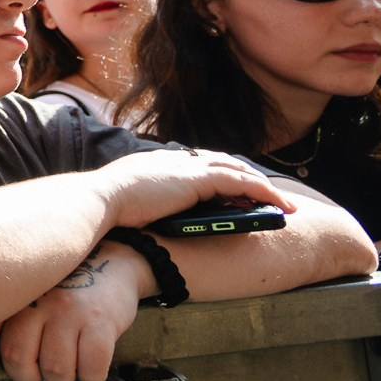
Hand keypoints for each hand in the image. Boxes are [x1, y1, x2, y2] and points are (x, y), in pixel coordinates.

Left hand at [0, 245, 143, 380]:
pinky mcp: (101, 320)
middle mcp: (37, 300)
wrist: (113, 262)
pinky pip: (91, 370)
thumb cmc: (63, 290)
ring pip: (56, 371)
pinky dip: (91, 375)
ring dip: (63, 376)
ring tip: (70, 357)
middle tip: (42, 366)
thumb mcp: (26, 298)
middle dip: (30, 375)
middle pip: (18, 359)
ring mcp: (69, 310)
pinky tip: (91, 358)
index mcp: (13, 295)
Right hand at [96, 150, 289, 231]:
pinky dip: (263, 192)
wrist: (99, 200)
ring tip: (281, 201)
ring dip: (262, 186)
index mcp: (158, 165)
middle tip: (264, 191)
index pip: (196, 164)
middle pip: (222, 162)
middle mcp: (177, 162)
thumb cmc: (104, 209)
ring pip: (238, 171)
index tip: (229, 185)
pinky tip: (278, 204)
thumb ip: (138, 204)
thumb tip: (139, 218)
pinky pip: (242, 183)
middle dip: (245, 176)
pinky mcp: (200, 180)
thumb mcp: (124, 202)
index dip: (217, 173)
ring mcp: (188, 168)